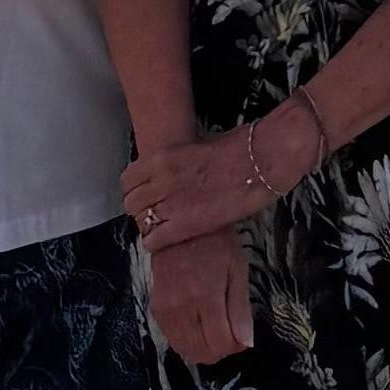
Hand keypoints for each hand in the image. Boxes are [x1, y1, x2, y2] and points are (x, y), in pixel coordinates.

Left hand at [121, 102, 316, 248]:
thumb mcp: (197, 147)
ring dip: (149, 225)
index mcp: (161, 158)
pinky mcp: (185, 225)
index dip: (135, 190)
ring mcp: (171, 203)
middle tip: (155, 213)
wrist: (262, 160)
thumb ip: (178, 161)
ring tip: (162, 227)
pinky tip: (166, 241)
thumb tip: (175, 170)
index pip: (127, 180)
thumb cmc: (239, 148)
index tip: (144, 195)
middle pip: (131, 203)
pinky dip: (156, 242)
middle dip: (140, 209)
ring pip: (140, 222)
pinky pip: (153, 240)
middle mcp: (160, 180)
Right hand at [143, 225, 253, 364]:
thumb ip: (240, 310)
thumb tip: (246, 343)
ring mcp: (165, 310)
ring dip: (204, 348)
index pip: (221, 344)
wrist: (177, 225)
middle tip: (230, 334)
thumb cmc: (215, 244)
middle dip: (221, 350)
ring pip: (185, 351)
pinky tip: (198, 326)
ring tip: (214, 329)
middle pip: (202, 353)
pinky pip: (172, 339)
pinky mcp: (155, 308)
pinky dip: (188, 341)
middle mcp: (181, 308)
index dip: (236, 347)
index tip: (242, 336)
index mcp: (205, 296)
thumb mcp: (237, 270)